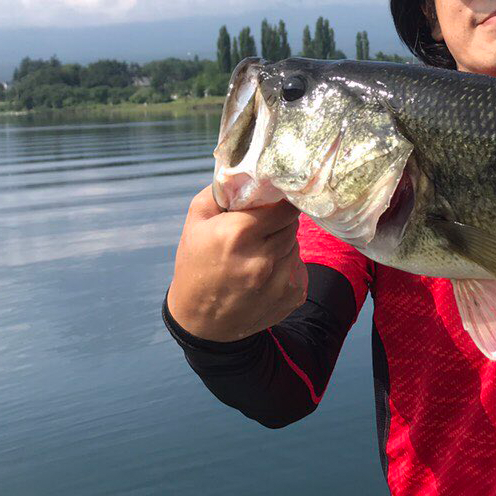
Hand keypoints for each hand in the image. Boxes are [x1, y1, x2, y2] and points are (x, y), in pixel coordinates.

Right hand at [166, 186, 308, 342]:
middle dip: (279, 222)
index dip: (280, 201)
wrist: (201, 322)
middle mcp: (262, 258)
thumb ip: (221, 192)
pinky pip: (299, 267)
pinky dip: (287, 266)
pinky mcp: (291, 297)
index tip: (275, 200)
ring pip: (295, 244)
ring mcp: (279, 281)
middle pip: (291, 223)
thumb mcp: (195, 223)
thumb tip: (247, 173)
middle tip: (260, 229)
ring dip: (282, 244)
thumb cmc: (195, 265)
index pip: (283, 205)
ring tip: (258, 253)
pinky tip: (265, 274)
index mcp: (237, 234)